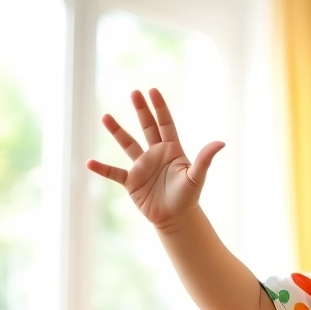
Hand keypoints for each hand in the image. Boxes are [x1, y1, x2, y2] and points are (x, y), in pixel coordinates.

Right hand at [86, 89, 224, 228]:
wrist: (177, 219)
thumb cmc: (189, 197)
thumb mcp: (197, 177)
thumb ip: (205, 159)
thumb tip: (221, 142)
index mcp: (173, 150)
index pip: (165, 124)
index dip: (159, 108)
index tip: (152, 91)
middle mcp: (156, 154)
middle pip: (148, 127)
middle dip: (141, 110)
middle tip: (134, 93)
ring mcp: (142, 166)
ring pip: (128, 144)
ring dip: (117, 131)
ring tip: (106, 117)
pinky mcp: (131, 181)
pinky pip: (114, 173)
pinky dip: (102, 169)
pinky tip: (89, 163)